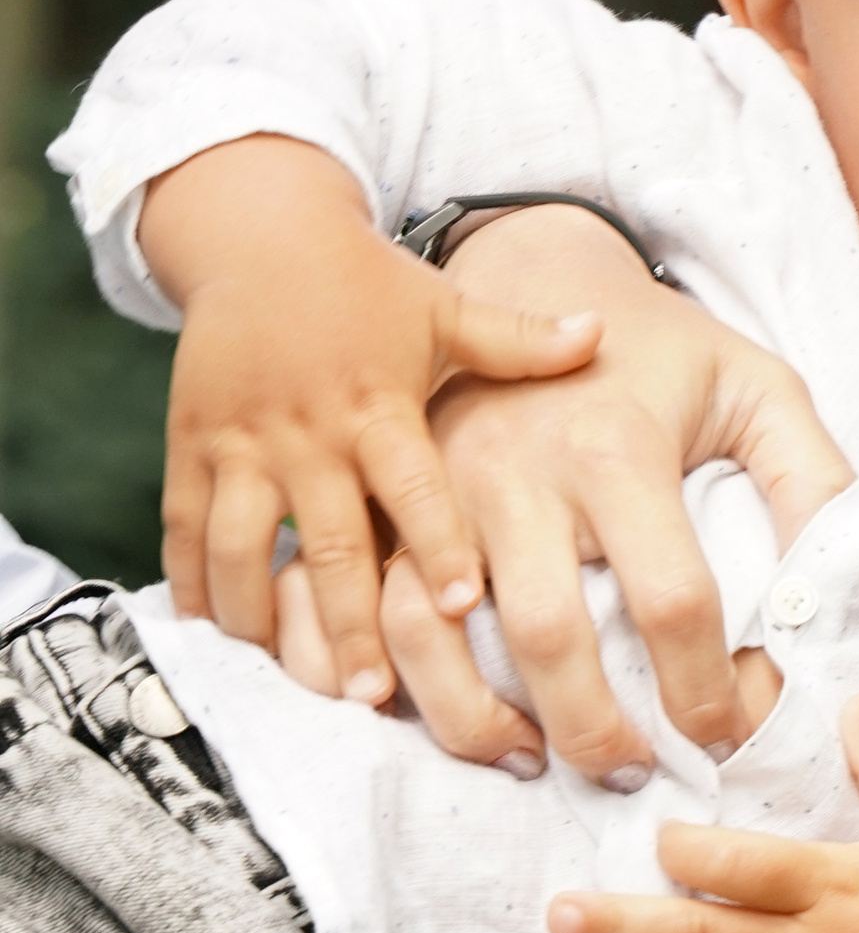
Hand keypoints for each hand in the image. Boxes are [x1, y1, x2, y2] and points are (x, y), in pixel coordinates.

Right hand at [142, 136, 604, 704]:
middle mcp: (308, 430)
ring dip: (269, 619)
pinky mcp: (187, 448)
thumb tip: (602, 332)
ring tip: (304, 681)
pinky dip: (194, 586)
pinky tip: (221, 637)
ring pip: (243, 549)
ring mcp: (240, 443)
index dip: (438, 544)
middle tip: (378, 694)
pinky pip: (183, 530)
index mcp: (379, 402)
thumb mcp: (445, 308)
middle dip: (352, 622)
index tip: (466, 604)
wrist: (259, 238)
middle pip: (330, 541)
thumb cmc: (371, 286)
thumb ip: (519, 340)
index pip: (414, 484)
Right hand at [386, 204, 852, 781]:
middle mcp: (515, 473)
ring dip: (478, 724)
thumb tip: (832, 593)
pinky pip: (356, 612)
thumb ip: (812, 480)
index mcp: (617, 446)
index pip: (670, 597)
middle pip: (549, 638)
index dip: (707, 687)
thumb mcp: (757, 389)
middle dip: (596, 732)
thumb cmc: (662, 351)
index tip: (732, 732)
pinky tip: (446, 719)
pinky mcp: (385, 505)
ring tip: (539, 762)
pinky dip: (383, 682)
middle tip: (639, 773)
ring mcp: (435, 493)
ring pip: (432, 637)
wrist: (536, 271)